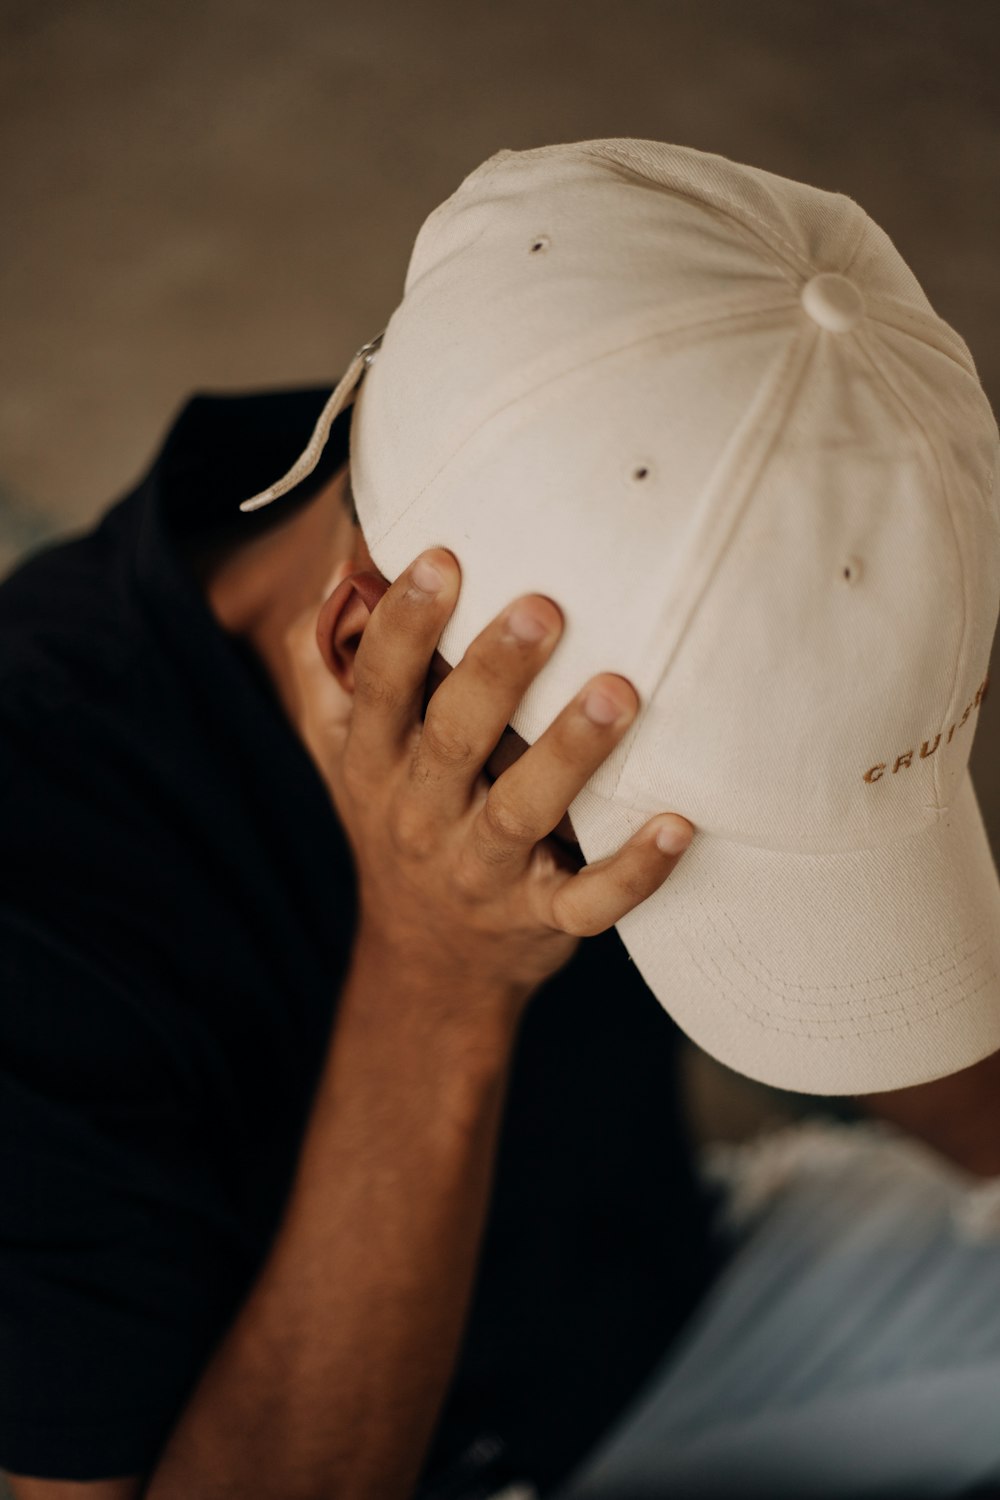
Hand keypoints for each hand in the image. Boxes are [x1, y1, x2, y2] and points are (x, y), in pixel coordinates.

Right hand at [319, 546, 694, 1014]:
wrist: (428, 961)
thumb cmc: (400, 823)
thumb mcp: (346, 755)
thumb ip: (339, 668)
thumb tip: (350, 563)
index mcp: (376, 764)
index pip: (381, 687)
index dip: (406, 625)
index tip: (440, 558)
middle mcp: (421, 815)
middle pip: (453, 739)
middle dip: (495, 672)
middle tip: (544, 608)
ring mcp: (482, 871)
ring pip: (521, 812)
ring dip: (568, 753)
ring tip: (617, 693)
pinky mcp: (542, 919)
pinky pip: (589, 901)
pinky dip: (634, 870)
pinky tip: (678, 825)